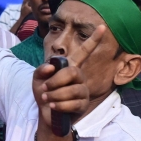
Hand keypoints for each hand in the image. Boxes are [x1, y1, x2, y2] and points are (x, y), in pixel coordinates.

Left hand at [32, 25, 105, 140]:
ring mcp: (83, 91)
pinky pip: (73, 103)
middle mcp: (79, 77)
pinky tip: (53, 106)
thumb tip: (52, 66)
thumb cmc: (44, 93)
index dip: (93, 40)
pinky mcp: (83, 104)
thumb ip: (41, 69)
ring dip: (55, 95)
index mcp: (70, 67)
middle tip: (45, 88)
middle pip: (73, 72)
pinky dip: (59, 105)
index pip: (84, 51)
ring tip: (47, 98)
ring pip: (73, 90)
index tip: (102, 27)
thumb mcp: (37, 79)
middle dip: (56, 81)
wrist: (45, 114)